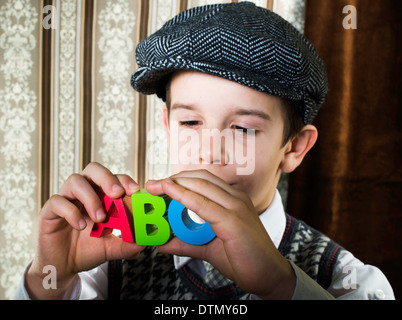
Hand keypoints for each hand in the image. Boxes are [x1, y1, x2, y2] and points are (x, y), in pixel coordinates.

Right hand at [26, 162, 143, 298]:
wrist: (62, 267)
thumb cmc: (87, 250)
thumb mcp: (110, 249)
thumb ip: (126, 245)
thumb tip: (144, 244)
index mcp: (100, 196)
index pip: (113, 178)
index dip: (125, 180)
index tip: (135, 191)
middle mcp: (84, 193)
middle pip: (93, 170)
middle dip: (107, 178)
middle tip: (117, 194)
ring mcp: (66, 199)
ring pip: (75, 180)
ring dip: (90, 197)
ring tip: (100, 218)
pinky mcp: (50, 211)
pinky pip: (57, 201)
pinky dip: (71, 211)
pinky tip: (80, 225)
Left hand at [146, 170, 295, 298]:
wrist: (269, 275)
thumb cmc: (243, 258)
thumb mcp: (208, 248)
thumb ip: (186, 243)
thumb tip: (162, 243)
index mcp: (232, 200)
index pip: (203, 180)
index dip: (179, 179)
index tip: (159, 185)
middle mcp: (236, 198)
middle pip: (200, 178)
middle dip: (173, 178)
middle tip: (151, 184)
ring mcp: (236, 207)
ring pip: (201, 186)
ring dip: (175, 184)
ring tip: (155, 187)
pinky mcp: (234, 220)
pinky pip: (204, 205)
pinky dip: (185, 197)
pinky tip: (171, 193)